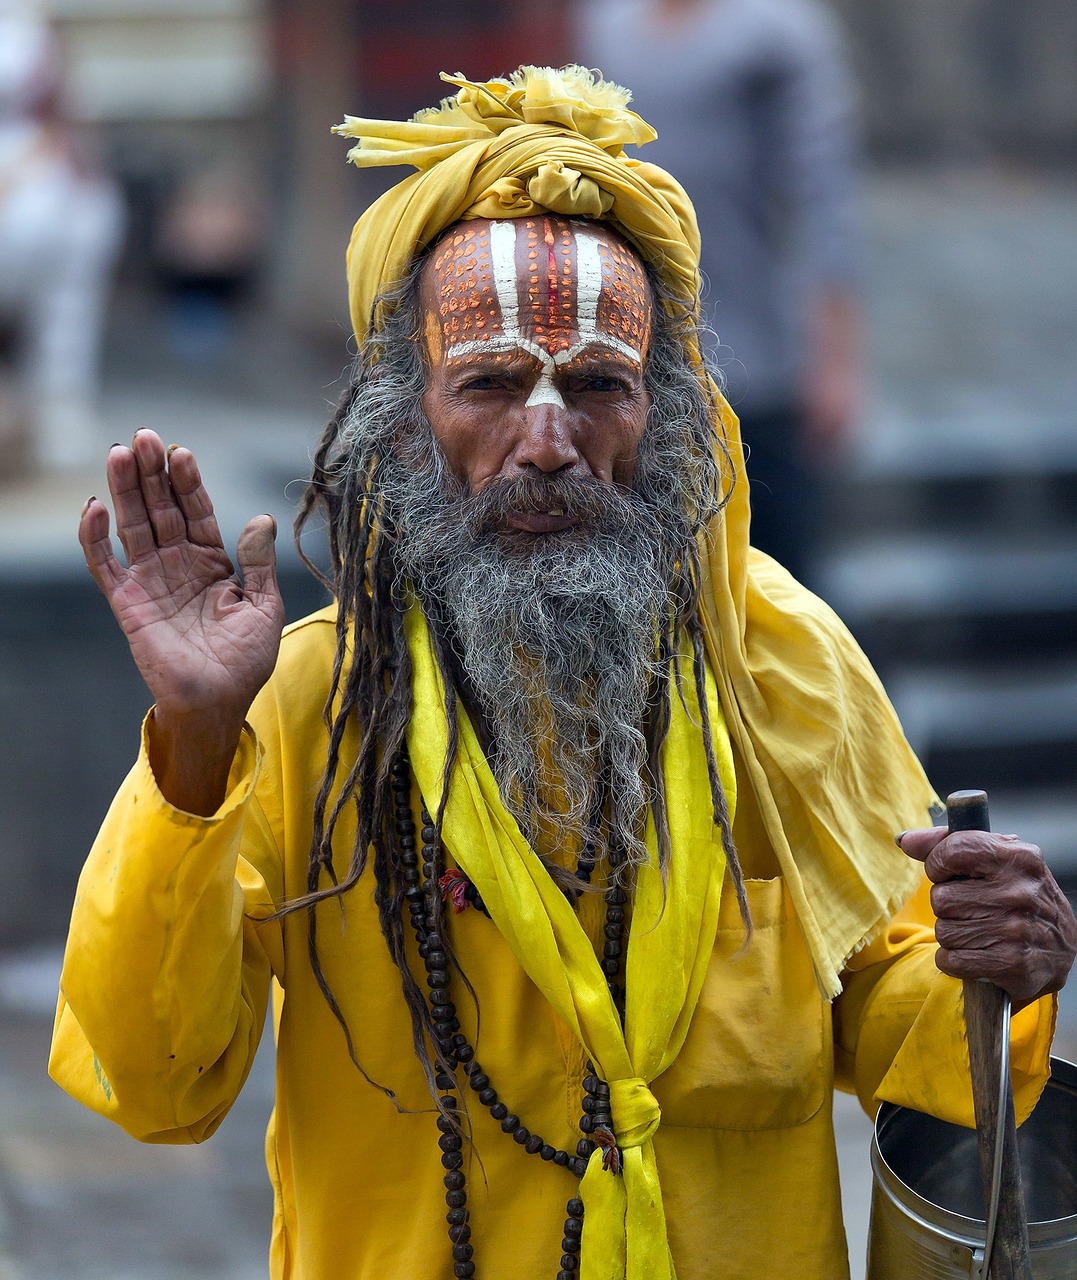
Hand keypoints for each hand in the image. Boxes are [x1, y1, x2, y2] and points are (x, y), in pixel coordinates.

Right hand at [80, 429, 285, 811]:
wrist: (220, 702)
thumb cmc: (246, 660)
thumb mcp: (265, 605)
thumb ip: (258, 562)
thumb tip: (260, 518)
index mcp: (212, 563)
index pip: (196, 512)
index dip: (188, 483)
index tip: (181, 452)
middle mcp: (178, 565)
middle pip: (160, 509)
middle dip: (151, 473)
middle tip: (144, 436)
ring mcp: (151, 581)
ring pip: (133, 526)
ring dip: (124, 491)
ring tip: (119, 453)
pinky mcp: (128, 603)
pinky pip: (106, 565)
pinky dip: (95, 538)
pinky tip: (93, 507)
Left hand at [898, 827, 1076, 1006]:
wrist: (1061, 947)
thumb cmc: (1018, 895)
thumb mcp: (995, 858)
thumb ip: (947, 843)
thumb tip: (905, 840)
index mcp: (1017, 857)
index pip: (953, 850)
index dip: (938, 864)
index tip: (947, 874)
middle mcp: (1019, 891)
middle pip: (941, 897)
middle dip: (948, 906)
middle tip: (972, 909)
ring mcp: (1017, 929)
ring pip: (943, 930)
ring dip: (953, 934)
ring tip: (978, 932)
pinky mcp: (1012, 963)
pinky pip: (952, 960)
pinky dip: (954, 960)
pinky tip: (975, 954)